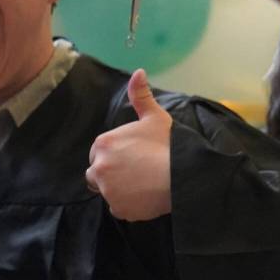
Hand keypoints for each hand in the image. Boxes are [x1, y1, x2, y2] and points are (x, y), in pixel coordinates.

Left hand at [86, 69, 172, 221]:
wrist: (182, 175)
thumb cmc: (168, 145)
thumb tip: (138, 71)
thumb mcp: (155, 117)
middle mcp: (99, 167)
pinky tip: (145, 198)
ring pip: (107, 191)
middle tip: (135, 174)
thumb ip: (141, 96)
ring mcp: (107, 190)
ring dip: (118, 190)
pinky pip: (119, 208)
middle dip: (111, 174)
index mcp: (103, 144)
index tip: (132, 158)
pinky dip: (129, 206)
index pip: (99, 153)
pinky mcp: (119, 208)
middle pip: (97, 174)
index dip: (115, 156)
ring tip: (141, 186)